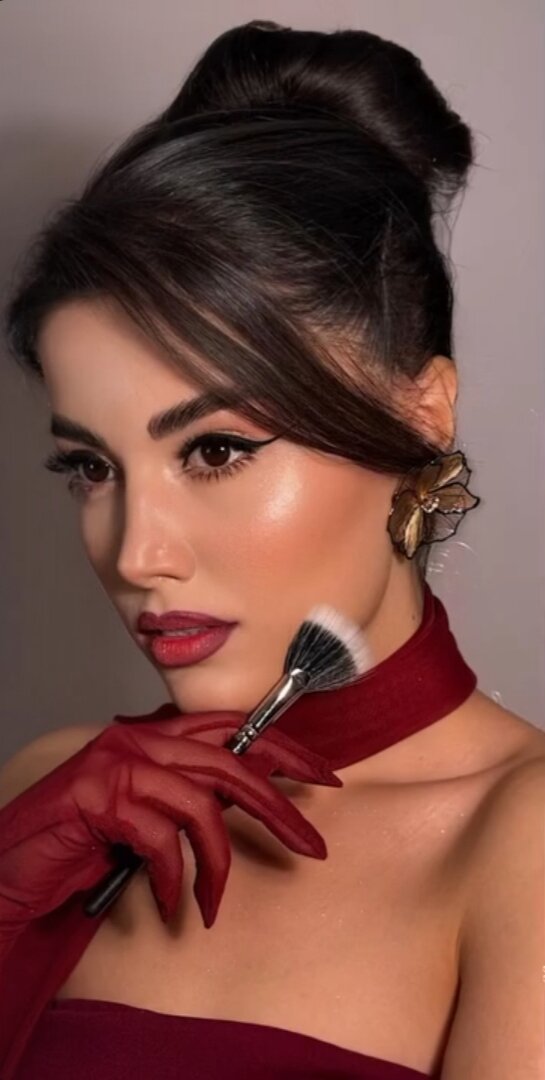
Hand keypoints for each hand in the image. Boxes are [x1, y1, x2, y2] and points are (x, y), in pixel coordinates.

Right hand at [0, 709, 341, 945]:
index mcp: (150, 734)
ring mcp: (116, 765)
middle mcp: (136, 740)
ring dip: (216, 865)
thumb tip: (249, 790)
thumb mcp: (142, 810)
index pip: (231, 727)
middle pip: (229, 763)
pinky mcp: (98, 800)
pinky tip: (167, 905)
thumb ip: (185, 791)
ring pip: (199, 806)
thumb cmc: (79, 842)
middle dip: (278, 806)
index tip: (325, 775)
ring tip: (212, 904)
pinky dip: (171, 881)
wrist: (9, 865)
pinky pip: (160, 841)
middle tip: (313, 847)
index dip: (283, 747)